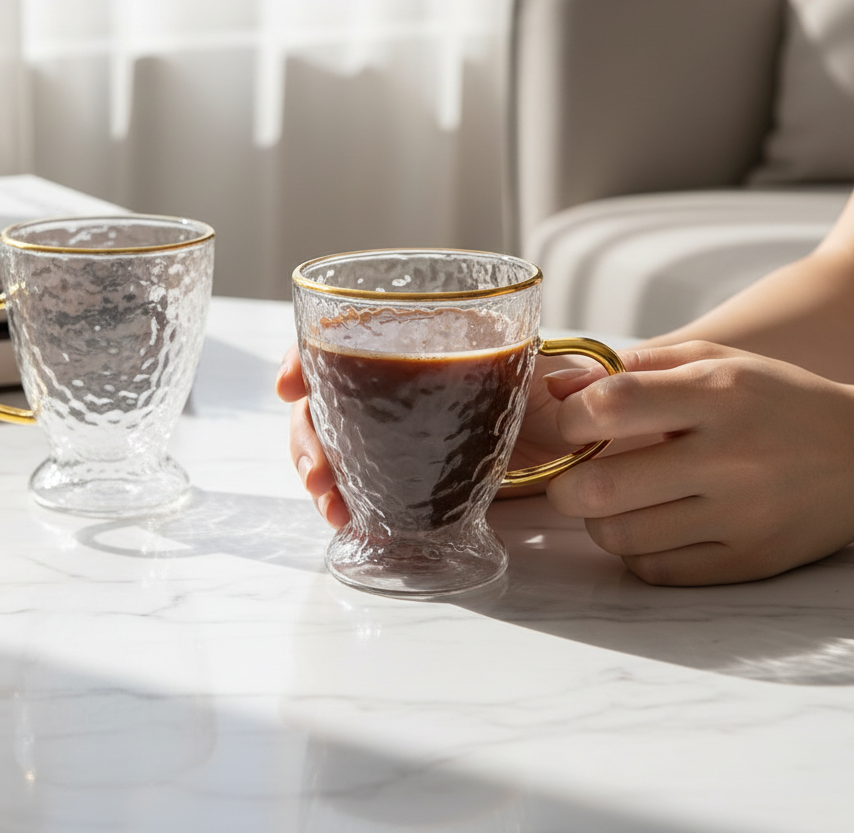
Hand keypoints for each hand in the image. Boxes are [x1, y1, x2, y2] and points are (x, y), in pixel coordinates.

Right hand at [275, 343, 600, 528]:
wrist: (556, 439)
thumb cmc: (545, 390)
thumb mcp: (548, 372)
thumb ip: (558, 373)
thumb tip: (566, 388)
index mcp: (411, 340)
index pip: (341, 338)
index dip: (305, 358)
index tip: (289, 387)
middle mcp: (388, 379)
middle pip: (320, 396)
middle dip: (305, 433)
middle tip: (317, 471)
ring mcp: (386, 424)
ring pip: (327, 438)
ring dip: (316, 470)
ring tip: (330, 505)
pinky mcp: (393, 466)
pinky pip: (351, 474)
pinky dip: (339, 494)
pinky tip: (344, 517)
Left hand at [545, 341, 853, 585]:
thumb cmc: (770, 400)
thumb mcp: (709, 362)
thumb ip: (628, 367)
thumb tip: (555, 387)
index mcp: (718, 394)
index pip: (613, 405)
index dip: (571, 418)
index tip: (573, 423)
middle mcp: (730, 458)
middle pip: (601, 487)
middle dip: (565, 484)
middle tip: (575, 475)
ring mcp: (740, 517)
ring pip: (620, 536)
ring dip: (598, 520)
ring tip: (615, 500)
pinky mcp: (747, 562)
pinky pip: (656, 570)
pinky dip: (635, 551)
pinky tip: (651, 525)